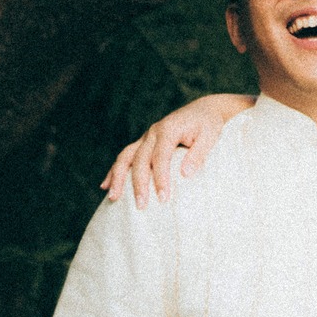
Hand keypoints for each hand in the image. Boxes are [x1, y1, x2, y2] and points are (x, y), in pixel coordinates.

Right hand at [101, 94, 253, 206]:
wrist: (203, 110)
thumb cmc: (209, 125)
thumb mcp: (210, 136)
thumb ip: (198, 153)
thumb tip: (185, 174)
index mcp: (168, 129)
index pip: (160, 157)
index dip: (160, 178)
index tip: (163, 198)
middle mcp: (153, 132)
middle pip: (140, 159)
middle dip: (139, 183)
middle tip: (140, 206)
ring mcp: (146, 137)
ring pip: (126, 156)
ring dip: (118, 177)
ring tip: (113, 197)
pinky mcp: (144, 142)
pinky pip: (125, 156)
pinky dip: (115, 171)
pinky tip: (106, 185)